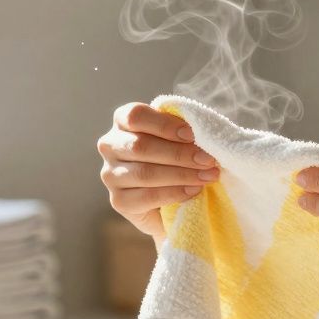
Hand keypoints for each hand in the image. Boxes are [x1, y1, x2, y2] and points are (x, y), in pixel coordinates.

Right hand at [98, 103, 219, 240]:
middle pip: (140, 146)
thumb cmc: (176, 160)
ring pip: (144, 173)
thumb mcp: (177, 139)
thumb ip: (182, 132)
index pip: (135, 116)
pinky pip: (147, 197)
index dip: (165, 125)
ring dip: (181, 174)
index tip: (192, 135)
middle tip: (208, 160)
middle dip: (179, 153)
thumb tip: (202, 133)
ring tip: (207, 176)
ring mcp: (110, 174)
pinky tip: (194, 190)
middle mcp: (110, 145)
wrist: (171, 203)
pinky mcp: (118, 201)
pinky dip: (175, 193)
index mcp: (122, 121)